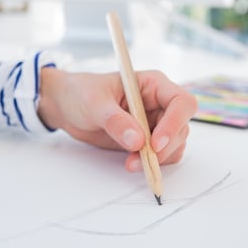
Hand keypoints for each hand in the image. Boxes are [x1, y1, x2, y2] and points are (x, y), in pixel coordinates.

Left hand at [37, 68, 197, 171]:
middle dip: (165, 146)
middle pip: (181, 127)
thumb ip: (116, 121)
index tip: (155, 143)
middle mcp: (159, 103)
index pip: (181, 102)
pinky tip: (132, 163)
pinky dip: (152, 163)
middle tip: (142, 160)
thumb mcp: (95, 103)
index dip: (174, 123)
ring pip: (174, 144)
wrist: (66, 106)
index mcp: (153, 84)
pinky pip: (162, 155)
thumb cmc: (81, 93)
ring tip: (131, 163)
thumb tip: (138, 140)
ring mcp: (155, 122)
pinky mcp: (146, 140)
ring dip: (159, 158)